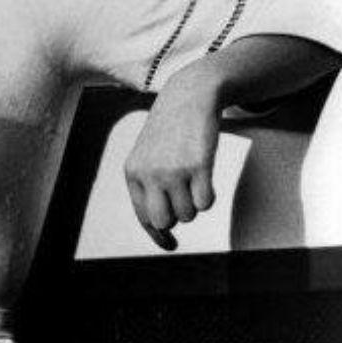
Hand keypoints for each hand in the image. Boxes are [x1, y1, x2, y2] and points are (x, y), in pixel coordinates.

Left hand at [123, 67, 220, 251]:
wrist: (187, 98)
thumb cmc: (168, 134)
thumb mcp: (146, 158)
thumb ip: (148, 189)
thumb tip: (162, 231)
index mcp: (132, 174)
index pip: (143, 217)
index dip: (158, 236)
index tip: (171, 245)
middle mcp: (149, 174)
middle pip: (164, 222)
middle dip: (177, 217)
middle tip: (184, 199)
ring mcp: (173, 170)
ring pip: (188, 214)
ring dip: (195, 204)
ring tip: (193, 180)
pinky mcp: (198, 165)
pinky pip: (206, 203)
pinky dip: (209, 197)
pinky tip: (205, 178)